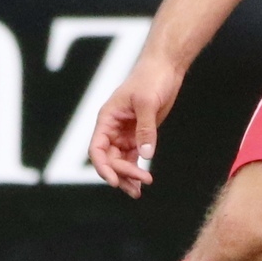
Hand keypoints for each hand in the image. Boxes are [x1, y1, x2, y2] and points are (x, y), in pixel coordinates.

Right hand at [89, 50, 184, 197]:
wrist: (165, 68)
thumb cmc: (151, 79)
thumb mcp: (147, 103)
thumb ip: (145, 130)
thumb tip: (146, 154)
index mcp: (107, 119)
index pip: (96, 148)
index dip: (102, 166)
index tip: (114, 181)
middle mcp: (112, 128)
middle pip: (109, 159)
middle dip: (122, 173)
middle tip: (142, 183)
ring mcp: (125, 133)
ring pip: (120, 161)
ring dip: (128, 176)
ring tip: (139, 192)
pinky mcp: (138, 135)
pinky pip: (132, 157)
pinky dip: (136, 170)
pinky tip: (142, 182)